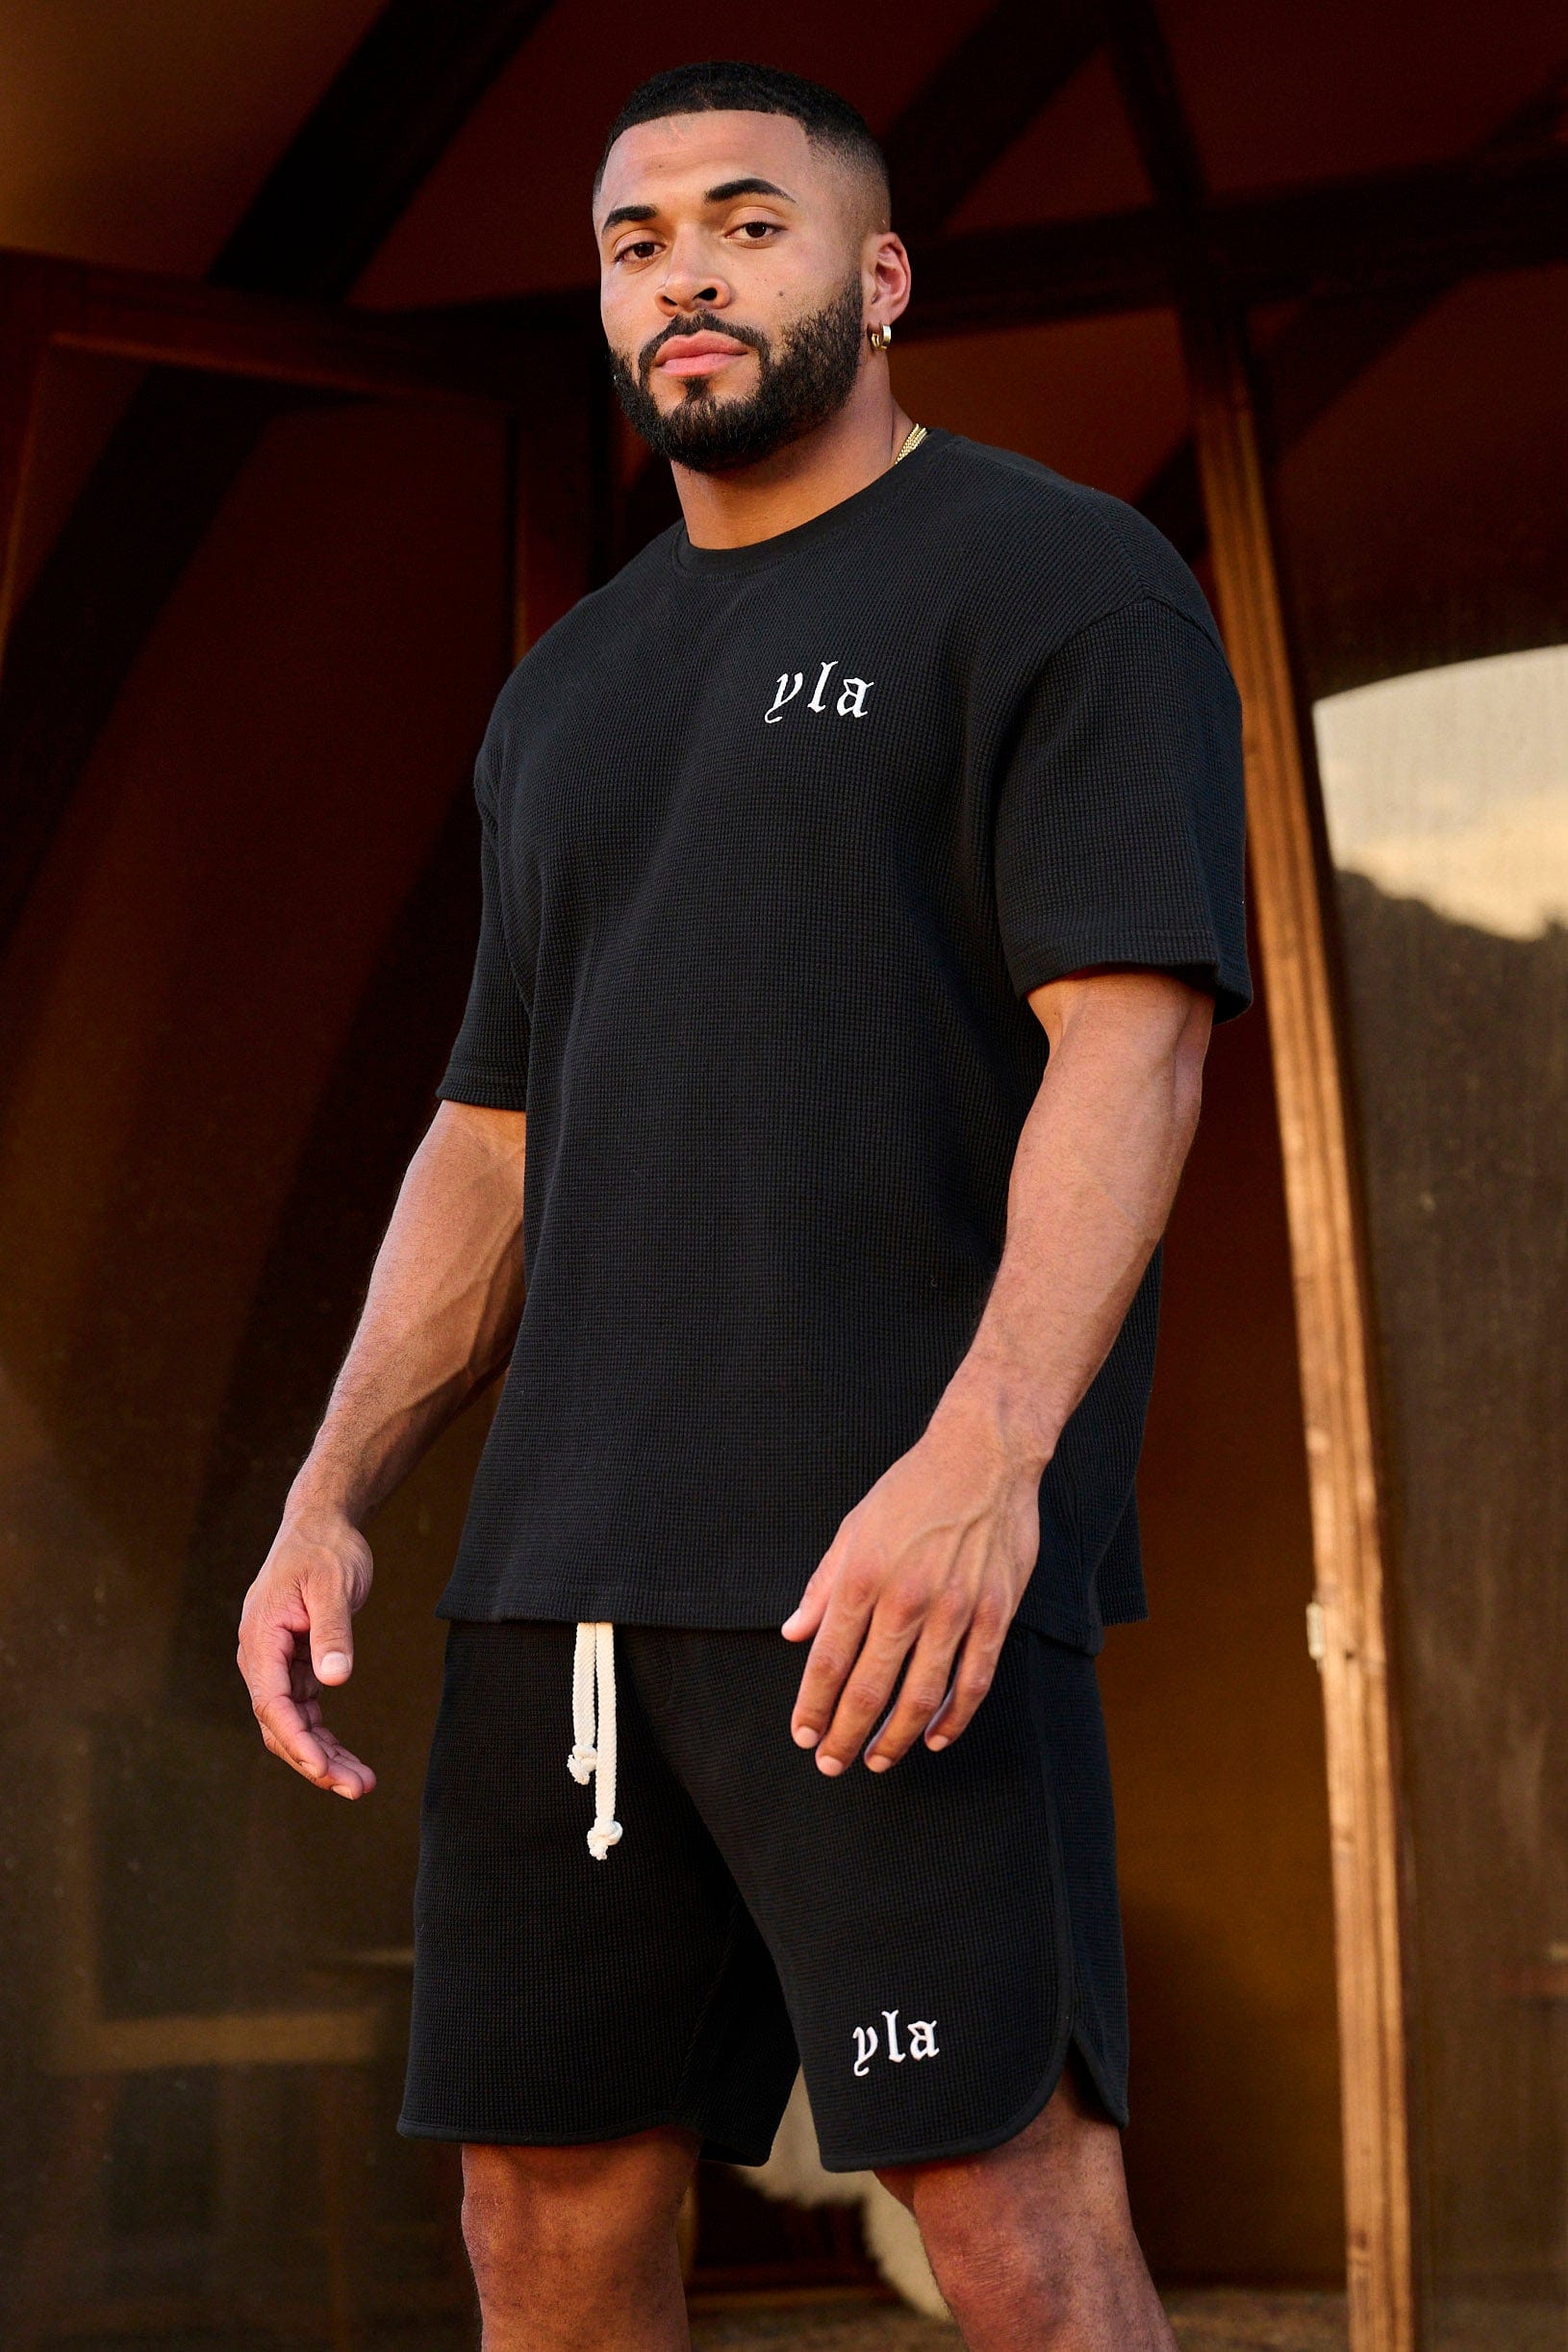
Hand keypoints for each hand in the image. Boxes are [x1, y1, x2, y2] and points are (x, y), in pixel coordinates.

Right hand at [237, 1506, 375, 1797]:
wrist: (321, 1525)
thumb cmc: (326, 1551)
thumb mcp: (333, 1586)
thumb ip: (333, 1632)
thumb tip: (335, 1679)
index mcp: (261, 1639)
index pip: (271, 1704)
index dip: (296, 1741)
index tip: (323, 1771)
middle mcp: (261, 1658)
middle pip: (280, 1724)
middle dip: (315, 1761)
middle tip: (358, 1788)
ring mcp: (276, 1665)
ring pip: (293, 1724)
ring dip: (322, 1756)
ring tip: (362, 1784)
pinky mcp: (295, 1666)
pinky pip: (305, 1712)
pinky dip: (324, 1736)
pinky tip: (349, 1760)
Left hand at [781, 1388, 1041, 1774]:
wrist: (983, 1455)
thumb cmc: (912, 1489)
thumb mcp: (853, 1528)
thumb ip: (823, 1586)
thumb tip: (794, 1634)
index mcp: (863, 1577)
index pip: (827, 1661)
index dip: (812, 1706)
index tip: (803, 1735)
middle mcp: (906, 1598)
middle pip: (869, 1689)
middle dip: (845, 1735)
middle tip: (831, 1763)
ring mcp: (956, 1609)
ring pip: (920, 1696)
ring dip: (894, 1738)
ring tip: (876, 1761)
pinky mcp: (996, 1612)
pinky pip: (973, 1680)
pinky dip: (953, 1717)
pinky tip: (934, 1737)